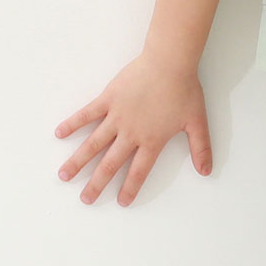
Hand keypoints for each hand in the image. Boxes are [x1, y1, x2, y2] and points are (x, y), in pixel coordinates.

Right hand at [54, 51, 212, 206]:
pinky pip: (87, 114)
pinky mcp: (108, 99)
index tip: (120, 202)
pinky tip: (59, 133)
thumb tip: (206, 170)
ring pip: (93, 143)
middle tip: (85, 199)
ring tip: (64, 175)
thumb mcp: (197, 121)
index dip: (130, 187)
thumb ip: (201, 148)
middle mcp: (130, 133)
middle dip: (97, 184)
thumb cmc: (184, 90)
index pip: (139, 171)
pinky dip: (72, 124)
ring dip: (78, 161)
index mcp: (151, 140)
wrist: (170, 63)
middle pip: (110, 164)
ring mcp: (116, 116)